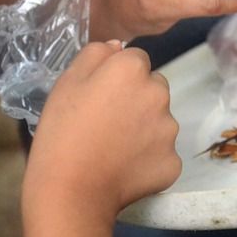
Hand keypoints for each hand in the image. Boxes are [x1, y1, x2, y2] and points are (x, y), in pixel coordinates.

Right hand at [25, 41, 180, 214]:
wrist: (71, 189)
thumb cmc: (63, 131)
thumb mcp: (67, 82)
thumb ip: (95, 54)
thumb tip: (119, 47)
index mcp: (132, 69)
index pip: (136, 60)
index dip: (117, 77)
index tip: (100, 97)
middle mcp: (159, 93)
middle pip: (154, 87)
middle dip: (138, 98)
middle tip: (109, 122)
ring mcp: (170, 130)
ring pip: (161, 120)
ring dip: (145, 128)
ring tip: (115, 148)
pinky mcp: (173, 162)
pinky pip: (162, 153)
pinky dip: (148, 158)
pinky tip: (125, 168)